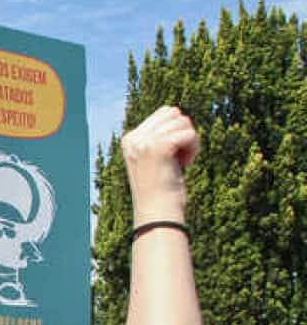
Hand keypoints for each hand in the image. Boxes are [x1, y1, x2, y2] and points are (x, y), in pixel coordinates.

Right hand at [122, 106, 198, 223]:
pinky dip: (194, 148)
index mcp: (130, 139)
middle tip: (178, 158)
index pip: (165, 112)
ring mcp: (145, 142)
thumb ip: (160, 135)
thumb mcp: (155, 158)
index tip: (171, 155)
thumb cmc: (161, 190)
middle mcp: (134, 138)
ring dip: (190, 142)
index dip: (176, 131)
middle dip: (184, 133)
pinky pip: (190, 134)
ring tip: (182, 162)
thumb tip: (176, 110)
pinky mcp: (160, 147)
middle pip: (175, 113)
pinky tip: (186, 164)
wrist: (157, 213)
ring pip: (184, 122)